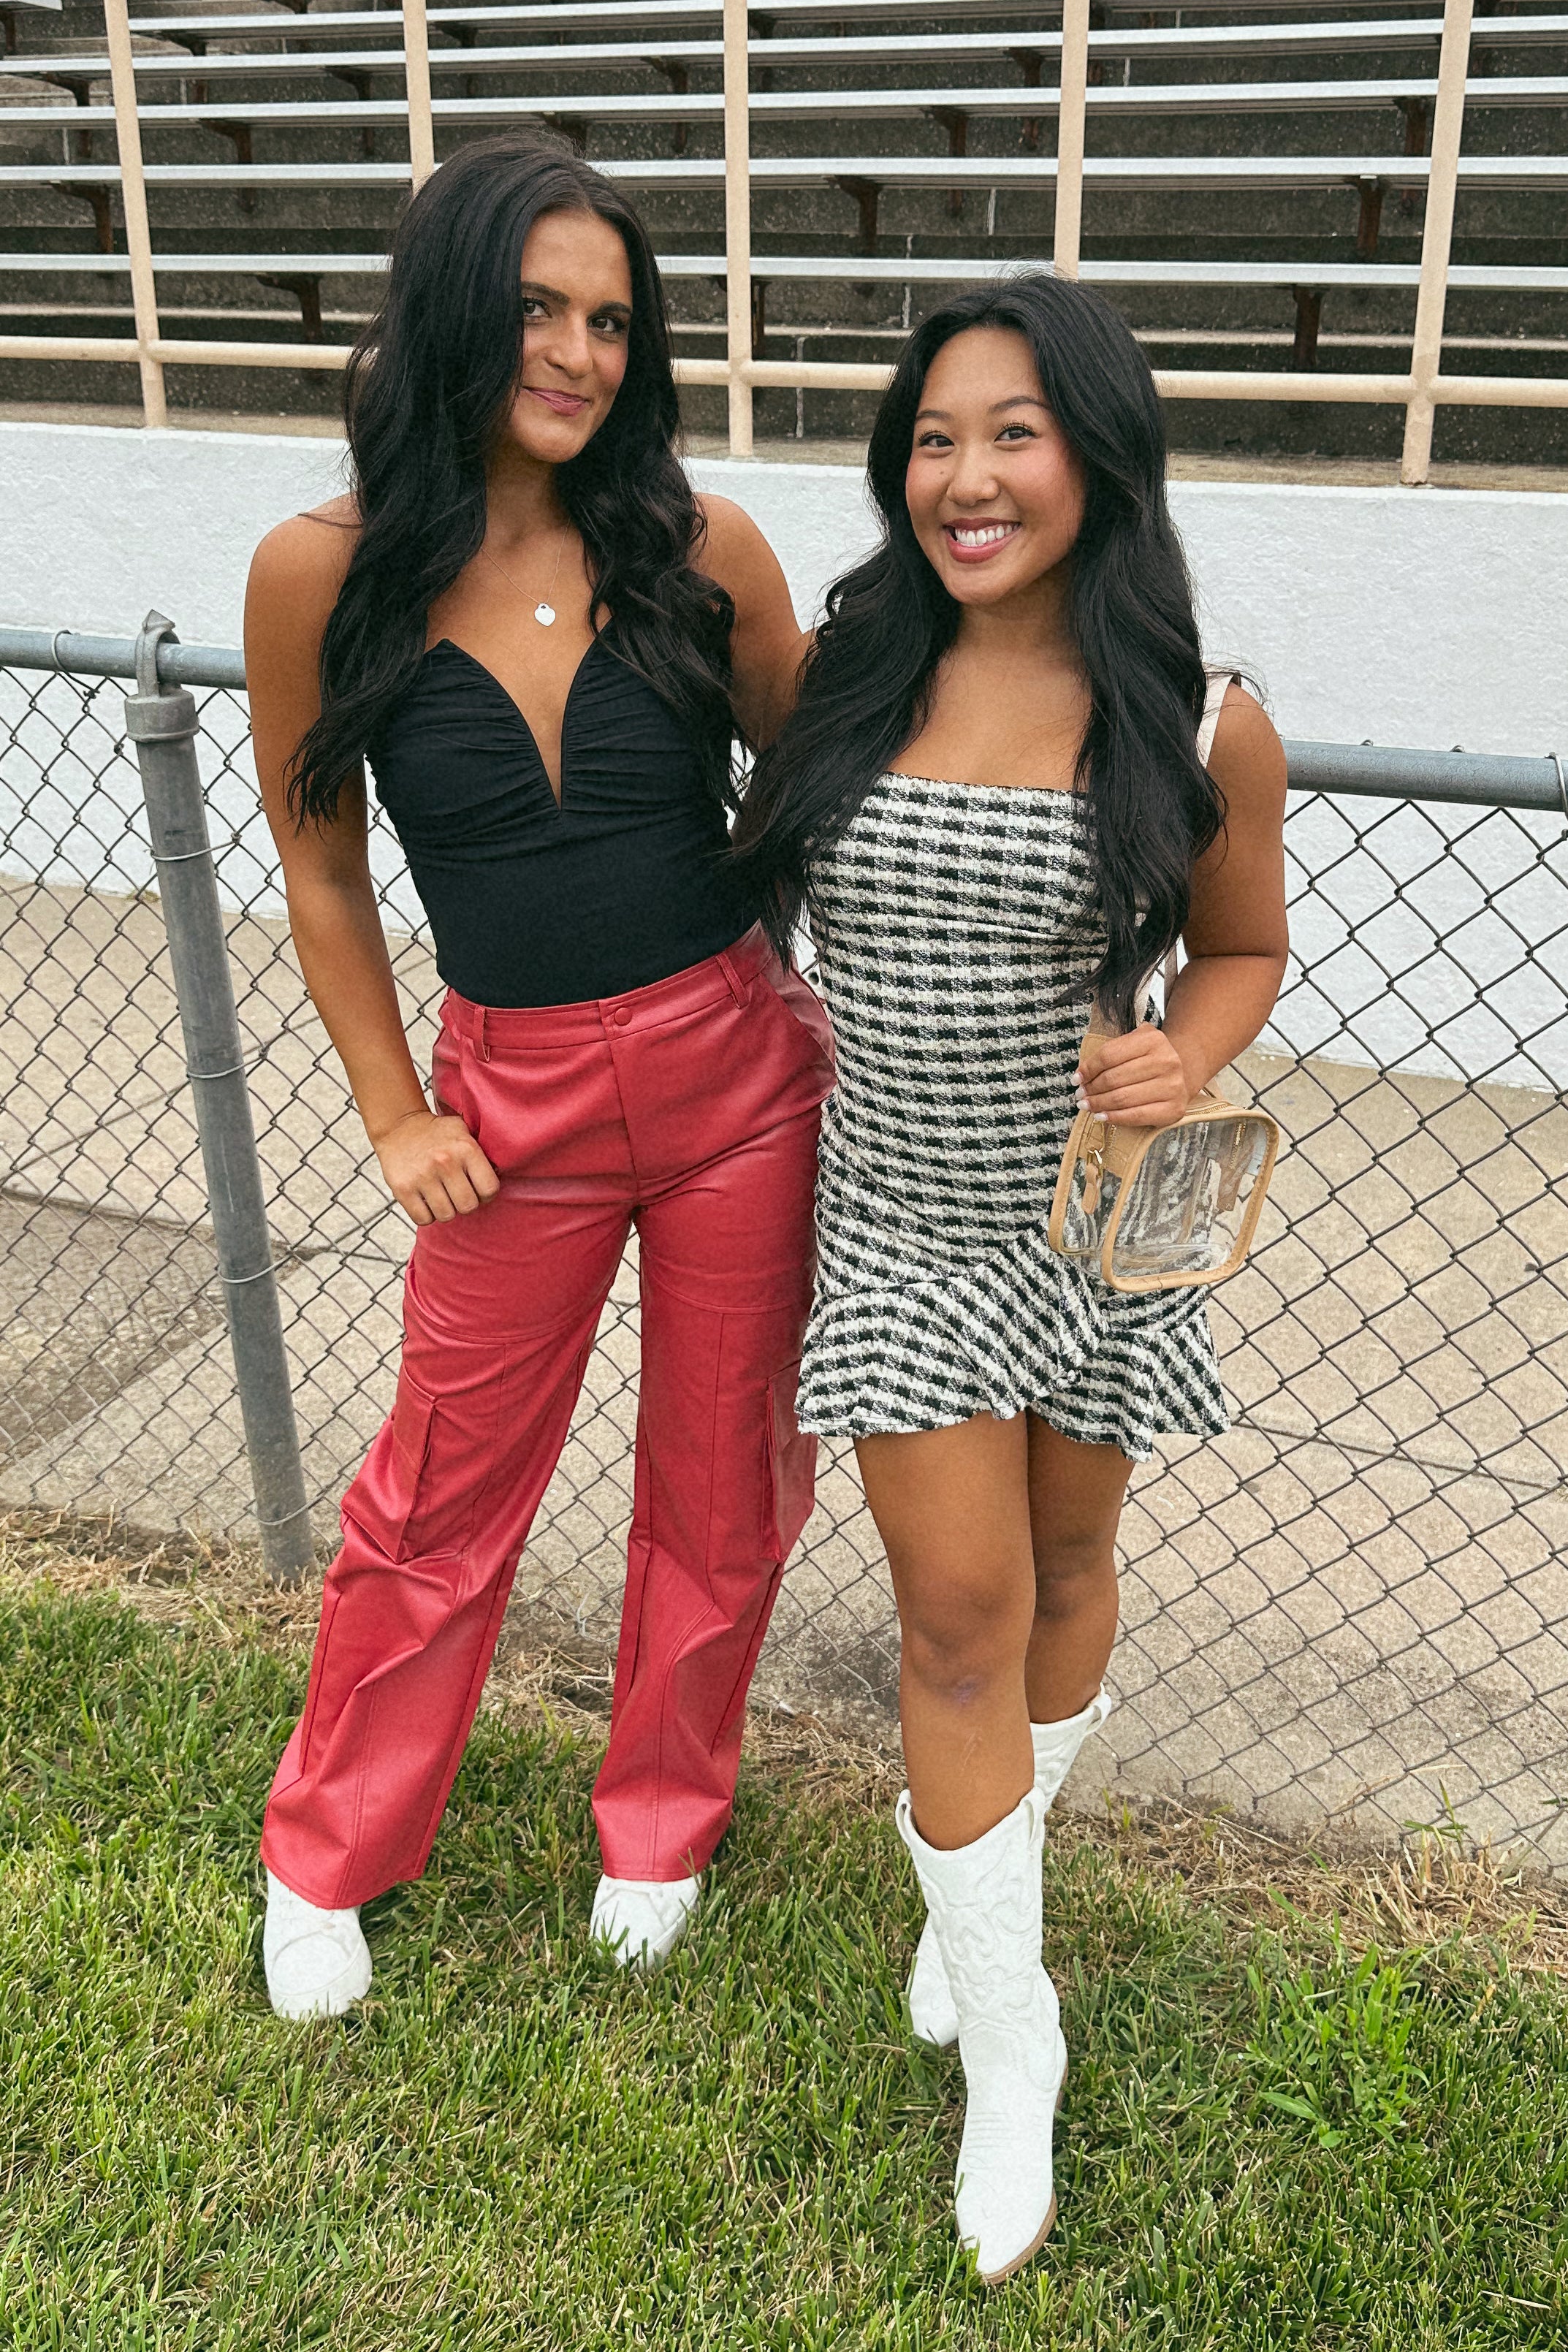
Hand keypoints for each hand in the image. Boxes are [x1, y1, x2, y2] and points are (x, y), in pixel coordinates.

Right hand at [370, 1108, 500, 1225]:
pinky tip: (425, 1200)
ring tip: (441, 1196)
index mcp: (466, 1148)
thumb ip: (482, 1153)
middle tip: (457, 1194)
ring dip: (445, 1210)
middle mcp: (445, 1162)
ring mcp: (422, 1176)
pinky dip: (426, 1215)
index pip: (489, 1188)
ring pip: (446, 1216)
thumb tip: (500, 1175)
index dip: (486, 1194)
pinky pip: (423, 1219)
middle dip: (465, 1204)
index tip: (477, 1189)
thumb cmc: (438, 1134)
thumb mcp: (464, 1132)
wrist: (398, 1126)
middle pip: (468, 1206)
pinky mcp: (402, 1188)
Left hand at [1076, 1026, 1194, 1128]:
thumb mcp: (1133, 1044)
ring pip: (1122, 1098)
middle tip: (1080, 1095)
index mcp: (1153, 1040)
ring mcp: (1173, 1086)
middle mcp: (1167, 1061)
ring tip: (1087, 1105)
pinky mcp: (1174, 1109)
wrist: (1182, 1074)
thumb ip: (1109, 1053)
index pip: (1109, 1055)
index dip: (1088, 1068)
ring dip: (1099, 1104)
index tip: (1077, 1079)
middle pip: (1114, 1078)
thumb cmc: (1148, 1060)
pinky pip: (1136, 1115)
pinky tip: (1102, 1116)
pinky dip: (1114, 1117)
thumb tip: (1081, 1075)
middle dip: (1091, 1089)